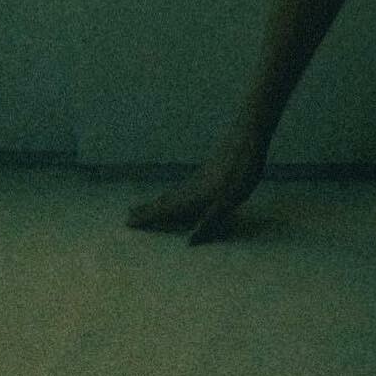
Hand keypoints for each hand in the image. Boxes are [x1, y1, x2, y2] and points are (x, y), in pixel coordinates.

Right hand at [125, 120, 268, 244]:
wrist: (247, 134)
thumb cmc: (241, 169)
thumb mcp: (230, 201)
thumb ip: (210, 221)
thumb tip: (190, 241)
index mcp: (194, 195)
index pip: (165, 209)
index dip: (148, 217)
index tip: (128, 222)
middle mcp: (191, 185)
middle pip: (165, 199)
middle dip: (148, 208)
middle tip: (129, 214)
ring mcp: (199, 176)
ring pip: (174, 191)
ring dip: (158, 200)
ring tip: (146, 205)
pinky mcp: (207, 169)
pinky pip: (183, 186)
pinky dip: (173, 193)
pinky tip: (178, 192)